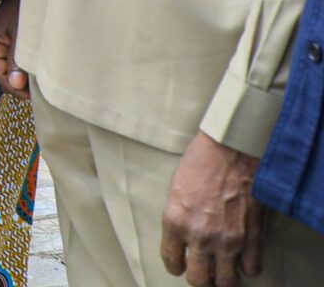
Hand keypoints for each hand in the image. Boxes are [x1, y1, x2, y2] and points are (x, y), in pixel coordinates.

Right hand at [0, 0, 29, 100]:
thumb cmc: (27, 7)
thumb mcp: (22, 35)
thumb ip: (16, 60)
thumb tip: (15, 83)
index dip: (15, 89)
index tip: (34, 98)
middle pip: (1, 72)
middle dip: (18, 85)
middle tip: (38, 95)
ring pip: (7, 66)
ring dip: (21, 76)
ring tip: (39, 85)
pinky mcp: (8, 37)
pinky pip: (12, 58)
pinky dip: (23, 67)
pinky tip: (36, 71)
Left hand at [161, 132, 264, 286]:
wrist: (232, 149)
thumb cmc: (201, 162)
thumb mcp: (176, 189)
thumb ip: (179, 217)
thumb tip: (183, 237)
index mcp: (175, 221)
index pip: (171, 261)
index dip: (175, 265)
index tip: (179, 264)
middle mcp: (200, 236)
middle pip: (198, 279)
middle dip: (199, 277)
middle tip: (202, 270)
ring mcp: (228, 239)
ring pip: (226, 281)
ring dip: (223, 277)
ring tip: (222, 269)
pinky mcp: (252, 237)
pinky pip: (251, 268)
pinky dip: (246, 267)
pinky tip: (242, 259)